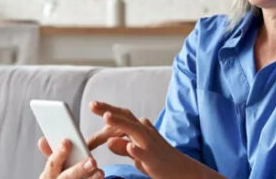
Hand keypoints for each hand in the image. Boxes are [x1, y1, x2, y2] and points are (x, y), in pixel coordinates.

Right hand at [37, 137, 103, 178]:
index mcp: (48, 175)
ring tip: (100, 173)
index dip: (59, 153)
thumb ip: (55, 153)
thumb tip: (43, 140)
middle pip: (66, 177)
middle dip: (79, 169)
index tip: (67, 142)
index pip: (52, 164)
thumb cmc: (63, 176)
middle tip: (92, 161)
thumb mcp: (56, 166)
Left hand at [88, 101, 224, 178]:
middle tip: (93, 105)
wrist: (182, 170)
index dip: (107, 111)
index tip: (93, 105)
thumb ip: (123, 147)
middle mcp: (145, 132)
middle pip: (125, 117)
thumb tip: (109, 141)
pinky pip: (144, 152)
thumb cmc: (159, 160)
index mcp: (140, 129)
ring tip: (106, 117)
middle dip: (109, 110)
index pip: (122, 117)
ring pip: (134, 130)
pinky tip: (129, 147)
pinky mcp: (153, 157)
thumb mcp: (137, 153)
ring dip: (120, 123)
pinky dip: (136, 149)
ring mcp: (150, 143)